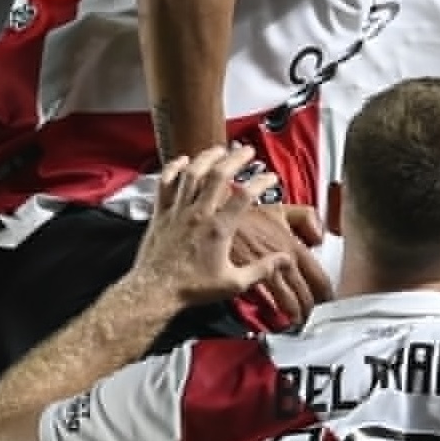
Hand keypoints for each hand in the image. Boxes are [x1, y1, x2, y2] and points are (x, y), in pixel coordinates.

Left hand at [134, 146, 308, 311]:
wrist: (156, 290)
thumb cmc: (192, 288)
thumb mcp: (233, 283)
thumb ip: (261, 270)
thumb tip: (283, 260)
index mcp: (218, 229)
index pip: (244, 196)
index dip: (261, 182)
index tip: (270, 178)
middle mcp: (198, 214)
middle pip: (219, 175)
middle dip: (236, 158)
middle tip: (247, 152)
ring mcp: (177, 211)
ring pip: (192, 173)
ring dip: (207, 157)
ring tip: (219, 149)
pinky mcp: (161, 213)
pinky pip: (165, 183)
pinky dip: (173, 168)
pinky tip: (182, 160)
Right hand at [231, 201, 332, 327]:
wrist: (217, 220)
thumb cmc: (247, 217)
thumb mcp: (281, 210)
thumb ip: (307, 218)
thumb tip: (320, 238)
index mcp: (294, 247)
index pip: (320, 279)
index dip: (326, 295)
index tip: (326, 302)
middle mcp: (284, 263)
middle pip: (305, 296)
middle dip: (311, 310)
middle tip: (312, 317)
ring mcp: (266, 274)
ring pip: (288, 303)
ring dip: (294, 316)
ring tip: (296, 322)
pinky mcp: (248, 282)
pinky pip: (266, 304)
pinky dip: (273, 314)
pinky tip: (275, 319)